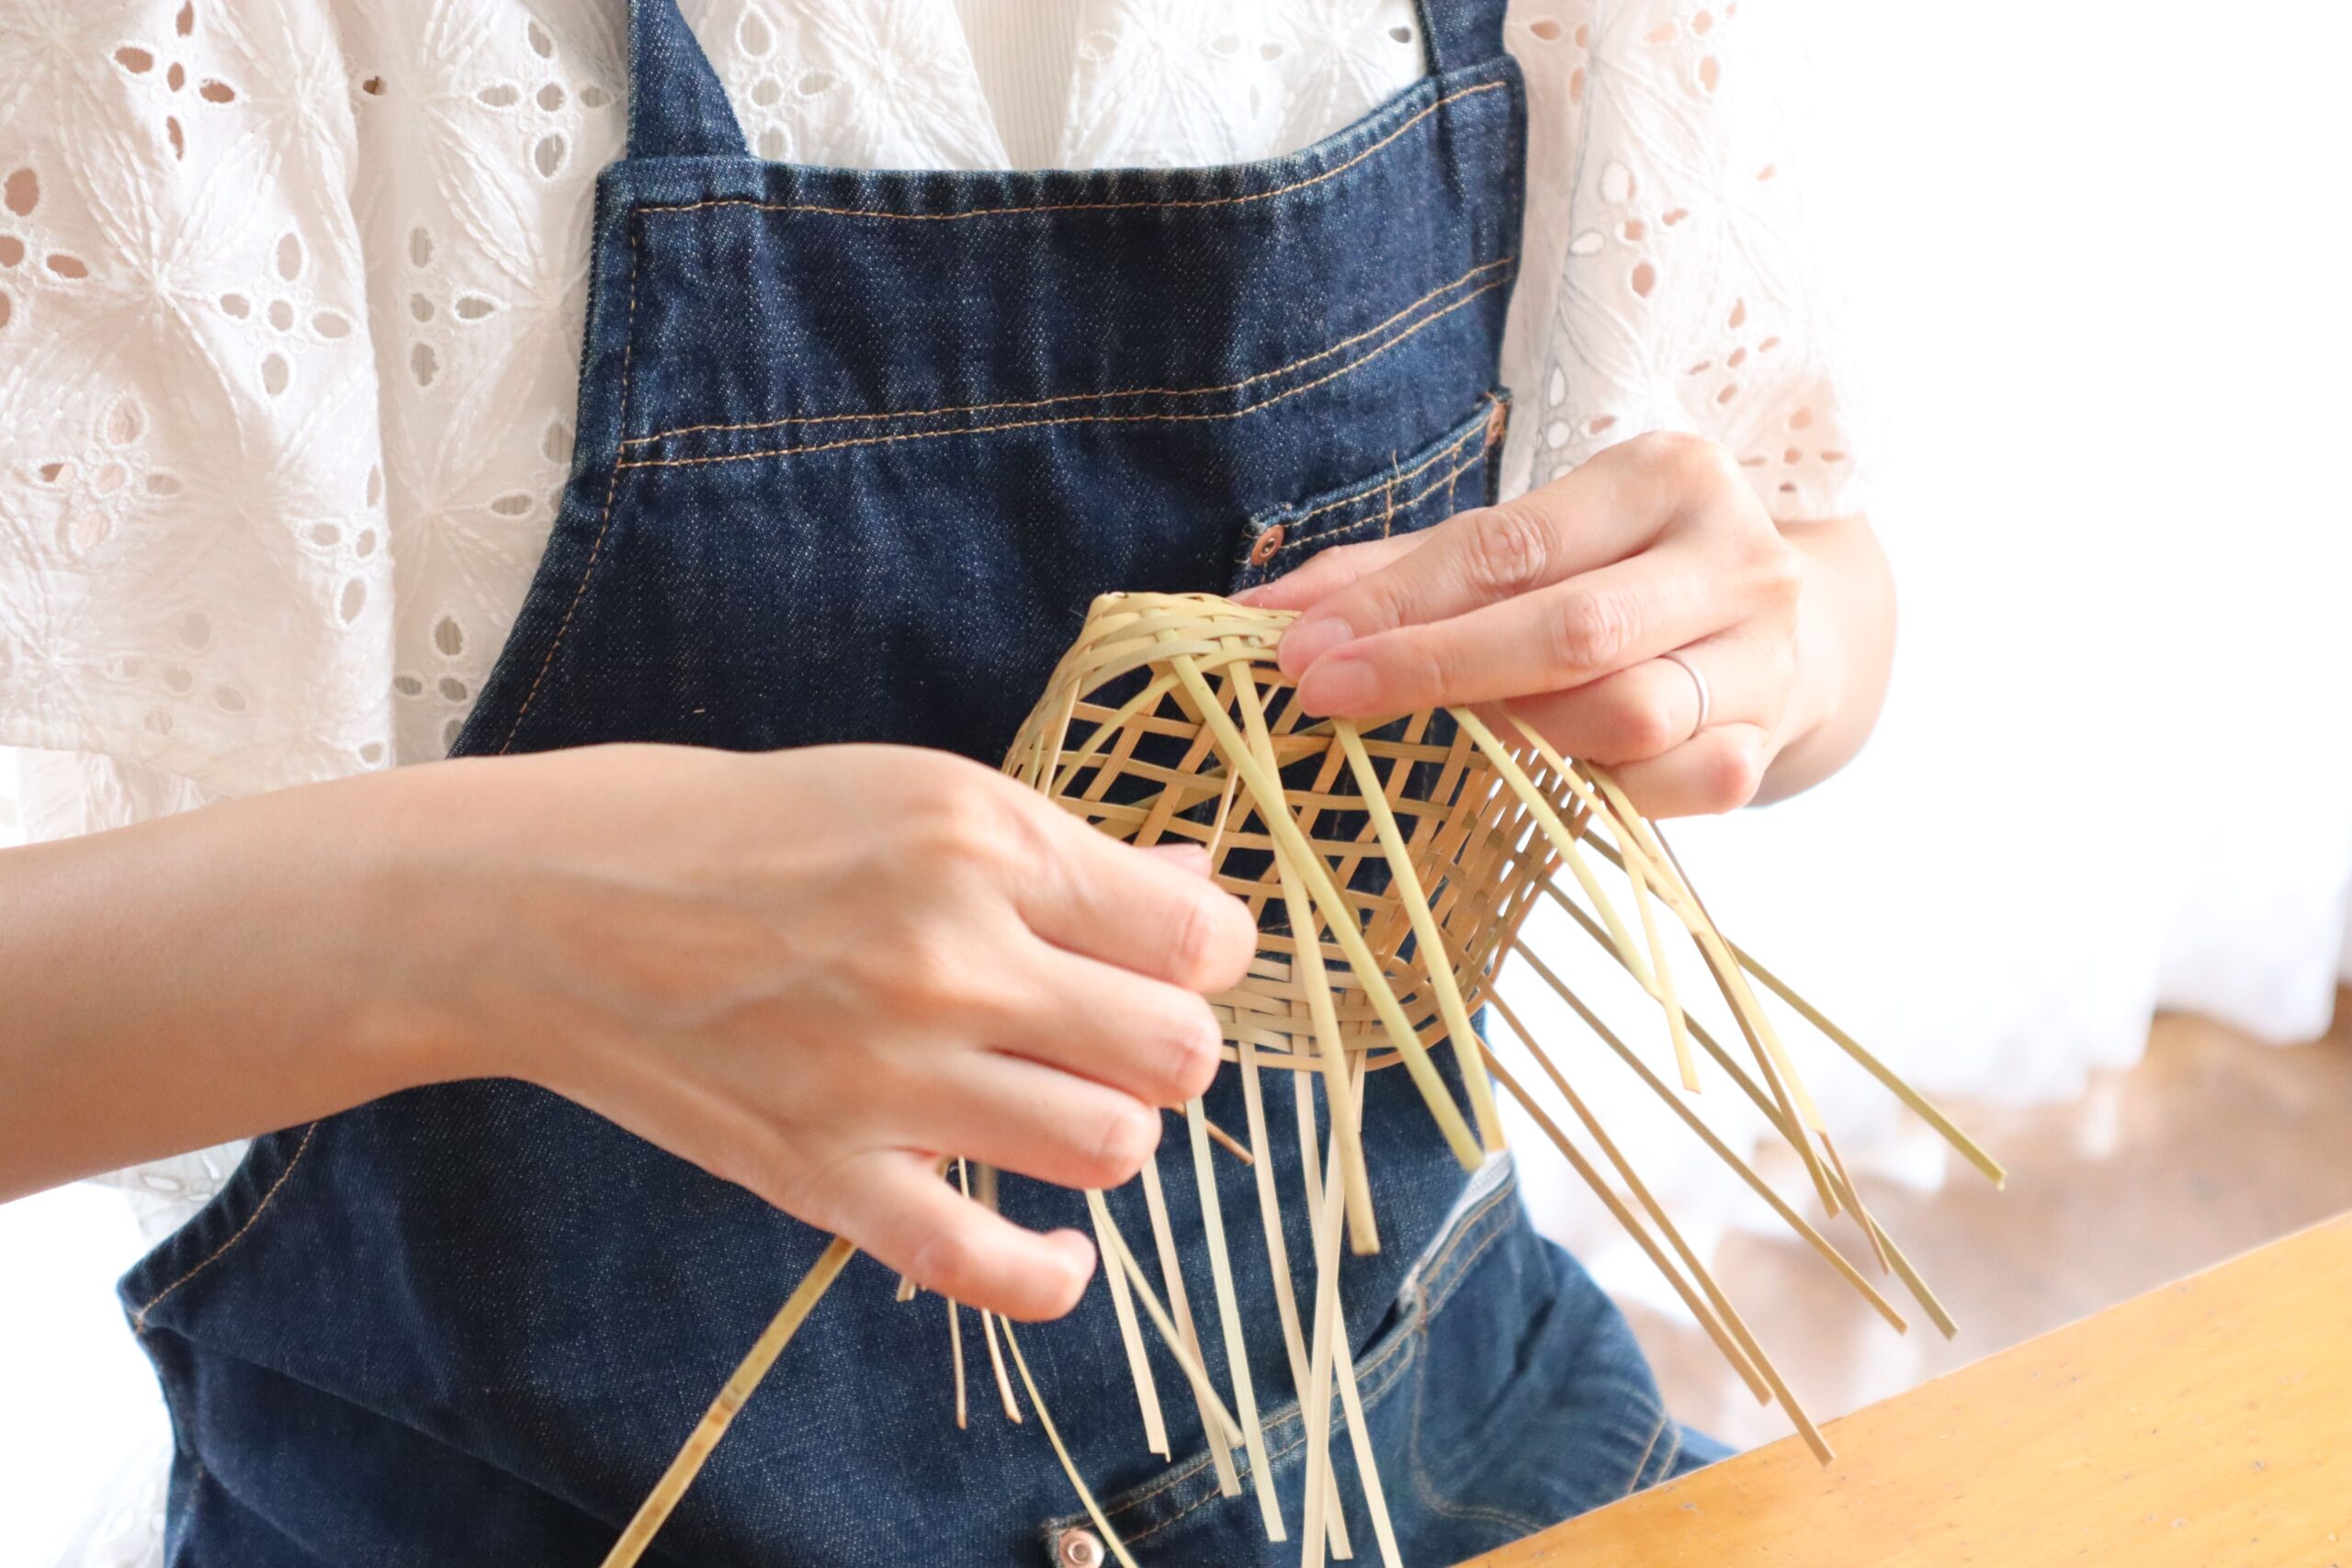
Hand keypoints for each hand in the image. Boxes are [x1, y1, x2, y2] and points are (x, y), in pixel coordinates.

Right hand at [377, 743, 1256, 1320]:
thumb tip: (1198, 877)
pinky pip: (989, 1265)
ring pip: (1114, 1149)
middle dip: (1168, 1045)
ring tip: (1054, 1102)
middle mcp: (950, 959)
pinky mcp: (824, 1174)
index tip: (1166, 957)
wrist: (547, 904)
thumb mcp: (911, 792)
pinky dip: (1050, 1273)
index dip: (1206, 955)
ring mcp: (887, 1077)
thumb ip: (1064, 851)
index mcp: (980, 842)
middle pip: (1178, 1053)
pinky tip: (1057, 1245)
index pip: (1198, 938)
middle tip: (1109, 1030)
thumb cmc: (732, 828)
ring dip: (1108, 1132)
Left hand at [1239, 432, 1886, 816]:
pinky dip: (1589, 790)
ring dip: (1517, 736)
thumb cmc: (1616, 581)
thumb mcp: (1527, 548)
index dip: (1400, 603)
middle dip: (1437, 668)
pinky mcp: (1769, 745)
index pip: (1512, 545)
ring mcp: (1764, 656)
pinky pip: (1666, 788)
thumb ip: (1398, 573)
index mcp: (1665, 477)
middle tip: (1329, 695)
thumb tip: (1261, 613)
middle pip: (1573, 630)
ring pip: (1627, 715)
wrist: (1793, 634)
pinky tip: (1539, 779)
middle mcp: (1734, 556)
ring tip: (1453, 732)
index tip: (1302, 648)